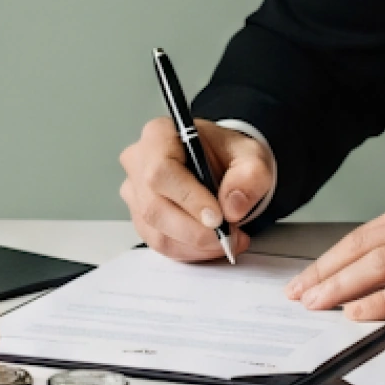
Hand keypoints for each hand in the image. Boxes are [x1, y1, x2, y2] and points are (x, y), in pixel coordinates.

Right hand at [118, 117, 273, 261]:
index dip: (188, 198)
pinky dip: (189, 250)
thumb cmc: (226, 154)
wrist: (219, 163)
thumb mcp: (250, 155)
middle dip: (196, 231)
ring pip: (157, 231)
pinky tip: (210, 244)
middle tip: (229, 235)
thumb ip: (249, 176)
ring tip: (226, 240)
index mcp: (159, 134)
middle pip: (155, 207)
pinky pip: (159, 243)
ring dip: (195, 245)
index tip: (218, 217)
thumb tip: (232, 207)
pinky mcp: (140, 217)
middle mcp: (139, 161)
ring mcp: (135, 191)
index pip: (161, 171)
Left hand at [284, 190, 384, 320]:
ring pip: (380, 264)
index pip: (367, 233)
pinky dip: (382, 300)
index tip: (310, 275)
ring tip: (317, 303)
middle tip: (299, 293)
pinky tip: (359, 311)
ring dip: (342, 286)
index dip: (333, 256)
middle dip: (326, 271)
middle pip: (364, 246)